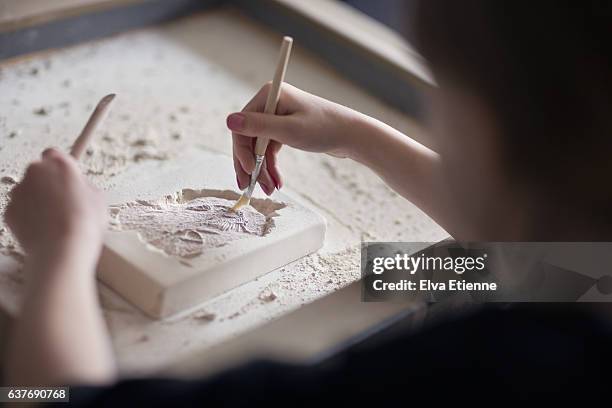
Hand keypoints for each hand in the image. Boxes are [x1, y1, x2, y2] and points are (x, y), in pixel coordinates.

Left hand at [4, 148, 106, 266]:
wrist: (62, 250)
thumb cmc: (83, 224)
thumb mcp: (98, 199)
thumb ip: (84, 186)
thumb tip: (78, 188)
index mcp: (60, 165)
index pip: (54, 154)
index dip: (60, 166)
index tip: (65, 175)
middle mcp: (35, 173)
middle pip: (39, 172)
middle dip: (48, 184)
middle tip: (64, 202)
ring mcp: (19, 192)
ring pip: (28, 191)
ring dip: (38, 201)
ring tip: (55, 220)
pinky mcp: (9, 211)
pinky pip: (20, 210)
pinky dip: (28, 217)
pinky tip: (44, 229)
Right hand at [227, 82, 362, 193]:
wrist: (352, 135)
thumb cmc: (325, 128)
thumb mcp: (290, 130)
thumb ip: (259, 127)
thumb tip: (229, 121)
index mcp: (269, 95)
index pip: (242, 125)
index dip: (241, 150)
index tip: (249, 171)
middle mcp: (271, 102)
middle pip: (248, 137)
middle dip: (251, 164)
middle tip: (250, 187)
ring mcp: (278, 116)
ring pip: (259, 147)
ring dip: (262, 170)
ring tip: (269, 189)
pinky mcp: (285, 128)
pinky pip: (270, 149)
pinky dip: (271, 166)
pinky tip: (276, 182)